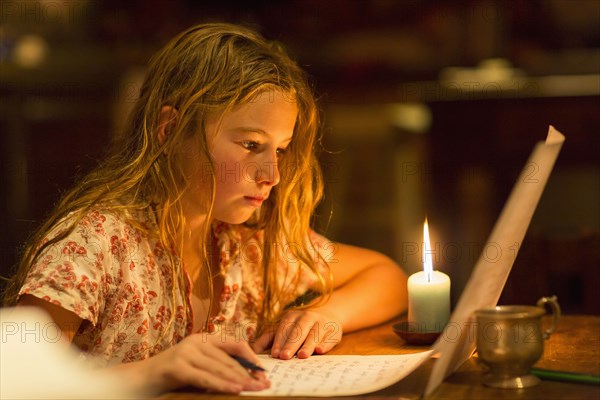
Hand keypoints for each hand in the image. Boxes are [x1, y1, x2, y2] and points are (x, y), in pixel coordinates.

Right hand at [138, 333, 269, 393]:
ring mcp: (186, 352)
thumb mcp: (197, 368)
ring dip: (240, 380)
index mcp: (203, 339)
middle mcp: (196, 342)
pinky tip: (235, 390)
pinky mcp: (177, 367)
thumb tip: (246, 378)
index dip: (251, 358)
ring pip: (220, 368)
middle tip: (265, 385)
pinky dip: (222, 385)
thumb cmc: (170, 378)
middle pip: (230, 359)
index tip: (264, 371)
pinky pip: (205, 378)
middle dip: (250, 373)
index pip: (235, 345)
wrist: (138, 380)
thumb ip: (216, 367)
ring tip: (255, 389)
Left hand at [252, 308, 342, 359]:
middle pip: (299, 330)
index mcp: (292, 316)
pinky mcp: (334, 330)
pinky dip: (325, 344)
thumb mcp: (283, 329)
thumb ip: (267, 339)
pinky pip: (330, 337)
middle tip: (285, 356)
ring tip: (303, 356)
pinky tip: (320, 350)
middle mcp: (307, 317)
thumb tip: (250, 350)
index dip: (280, 341)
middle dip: (291, 344)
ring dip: (308, 345)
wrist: (327, 314)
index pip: (284, 328)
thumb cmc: (299, 326)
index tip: (275, 354)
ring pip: (314, 334)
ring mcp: (322, 322)